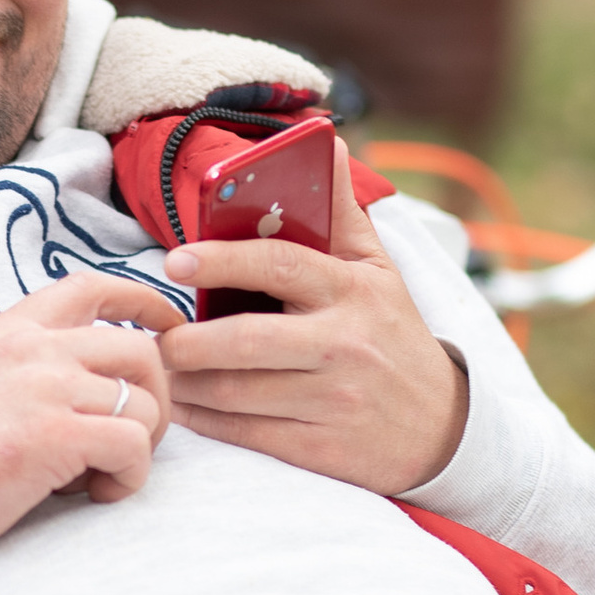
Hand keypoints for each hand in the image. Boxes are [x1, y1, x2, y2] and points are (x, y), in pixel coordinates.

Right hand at [0, 275, 173, 551]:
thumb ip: (26, 368)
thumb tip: (87, 387)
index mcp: (10, 329)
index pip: (92, 287)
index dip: (143, 300)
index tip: (169, 324)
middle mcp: (32, 347)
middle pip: (139, 350)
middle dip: (157, 396)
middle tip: (137, 437)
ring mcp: (45, 387)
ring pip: (144, 402)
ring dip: (139, 446)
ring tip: (101, 475)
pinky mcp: (54, 434)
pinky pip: (133, 445)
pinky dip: (130, 477)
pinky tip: (96, 492)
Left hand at [161, 142, 467, 494]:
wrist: (441, 427)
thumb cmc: (392, 335)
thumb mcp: (379, 270)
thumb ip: (342, 213)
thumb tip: (326, 144)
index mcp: (353, 290)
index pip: (279, 265)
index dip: (222, 260)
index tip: (175, 261)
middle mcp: (344, 344)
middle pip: (246, 339)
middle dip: (187, 341)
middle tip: (153, 337)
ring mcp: (333, 400)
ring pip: (238, 392)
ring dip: (187, 383)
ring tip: (163, 369)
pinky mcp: (323, 450)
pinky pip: (249, 433)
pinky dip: (208, 421)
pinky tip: (187, 407)